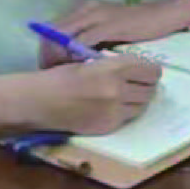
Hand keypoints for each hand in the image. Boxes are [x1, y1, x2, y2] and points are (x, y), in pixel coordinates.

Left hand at [40, 0, 189, 65]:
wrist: (162, 15)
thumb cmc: (135, 26)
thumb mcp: (106, 30)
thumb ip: (88, 39)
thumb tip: (67, 59)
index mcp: (83, 8)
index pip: (52, 28)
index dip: (46, 48)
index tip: (47, 67)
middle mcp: (86, 8)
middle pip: (53, 32)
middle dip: (47, 55)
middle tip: (50, 74)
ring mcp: (97, 15)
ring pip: (64, 36)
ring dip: (58, 57)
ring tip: (61, 74)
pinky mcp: (109, 24)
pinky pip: (84, 41)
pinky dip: (77, 55)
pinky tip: (79, 68)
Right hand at [41, 55, 163, 133]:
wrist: (38, 101)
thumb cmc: (61, 76)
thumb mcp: (91, 62)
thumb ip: (115, 66)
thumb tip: (137, 68)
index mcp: (114, 68)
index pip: (151, 70)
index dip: (150, 70)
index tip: (146, 71)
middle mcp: (118, 89)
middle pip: (150, 89)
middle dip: (146, 86)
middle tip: (137, 83)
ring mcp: (114, 110)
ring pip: (142, 105)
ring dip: (137, 100)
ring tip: (124, 96)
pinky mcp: (108, 126)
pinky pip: (127, 118)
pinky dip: (124, 112)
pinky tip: (111, 107)